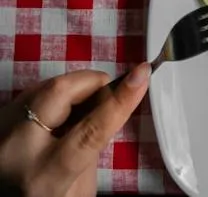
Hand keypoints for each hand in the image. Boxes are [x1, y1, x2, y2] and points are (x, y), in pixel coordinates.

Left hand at [0, 65, 150, 196]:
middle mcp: (17, 148)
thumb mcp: (82, 187)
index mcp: (45, 174)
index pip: (91, 129)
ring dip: (73, 90)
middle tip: (106, 94)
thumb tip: (110, 101)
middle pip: (60, 91)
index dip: (121, 99)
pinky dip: (53, 97)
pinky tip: (57, 117)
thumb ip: (94, 142)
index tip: (142, 74)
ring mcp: (2, 131)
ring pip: (46, 86)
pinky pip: (32, 93)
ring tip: (79, 112)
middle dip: (92, 83)